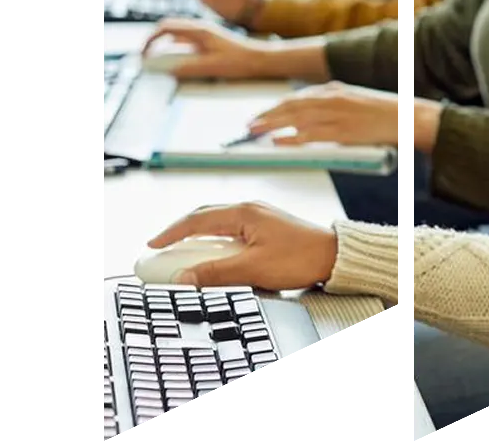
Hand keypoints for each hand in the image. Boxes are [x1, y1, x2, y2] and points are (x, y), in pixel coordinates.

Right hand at [142, 19, 271, 79]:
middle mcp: (199, 29)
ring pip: (175, 35)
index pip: (166, 27)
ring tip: (156, 61)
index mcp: (199, 31)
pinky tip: (175, 62)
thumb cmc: (241, 61)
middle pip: (168, 28)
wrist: (260, 59)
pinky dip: (174, 50)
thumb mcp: (214, 66)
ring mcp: (203, 34)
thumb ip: (191, 68)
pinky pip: (185, 42)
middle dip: (153, 41)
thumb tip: (170, 70)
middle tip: (145, 57)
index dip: (150, 39)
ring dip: (163, 45)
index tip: (143, 53)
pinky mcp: (207, 41)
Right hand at [147, 201, 337, 290]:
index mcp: (244, 213)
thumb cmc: (301, 257)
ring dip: (200, 240)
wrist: (334, 256)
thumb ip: (216, 274)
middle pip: (205, 218)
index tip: (153, 245)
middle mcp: (250, 211)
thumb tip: (185, 278)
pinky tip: (215, 258)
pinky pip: (233, 233)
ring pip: (219, 226)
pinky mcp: (267, 230)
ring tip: (185, 258)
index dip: (171, 233)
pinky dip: (217, 244)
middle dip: (181, 234)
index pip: (197, 220)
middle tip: (163, 252)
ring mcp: (259, 218)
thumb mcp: (253, 269)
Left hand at [248, 82, 440, 150]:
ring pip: (295, 118)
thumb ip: (332, 104)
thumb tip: (311, 118)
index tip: (261, 115)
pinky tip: (278, 142)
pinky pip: (310, 135)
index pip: (297, 98)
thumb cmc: (383, 113)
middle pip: (291, 106)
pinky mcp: (342, 131)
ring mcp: (336, 114)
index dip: (276, 107)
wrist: (407, 118)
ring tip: (255, 133)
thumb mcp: (354, 100)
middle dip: (267, 115)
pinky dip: (291, 138)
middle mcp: (331, 98)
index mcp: (334, 89)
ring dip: (272, 125)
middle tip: (249, 125)